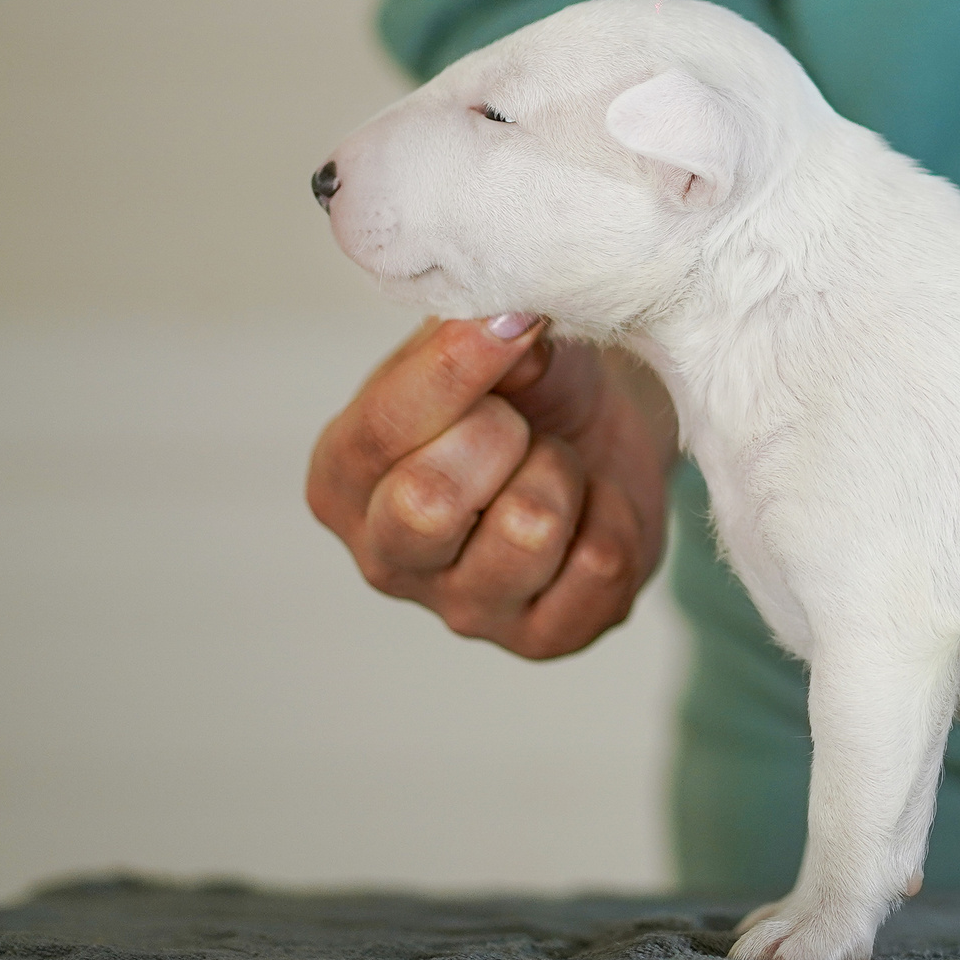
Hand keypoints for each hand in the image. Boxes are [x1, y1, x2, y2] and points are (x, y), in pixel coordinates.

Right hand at [306, 316, 678, 658]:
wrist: (605, 432)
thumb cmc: (526, 386)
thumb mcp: (491, 340)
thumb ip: (480, 331)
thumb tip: (506, 322)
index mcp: (344, 480)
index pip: (381, 431)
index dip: (457, 368)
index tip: (515, 321)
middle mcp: (388, 559)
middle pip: (429, 502)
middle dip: (501, 434)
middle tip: (521, 422)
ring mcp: (465, 610)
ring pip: (529, 528)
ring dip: (562, 472)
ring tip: (557, 463)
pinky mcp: (546, 638)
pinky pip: (599, 565)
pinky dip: (615, 513)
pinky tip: (594, 505)